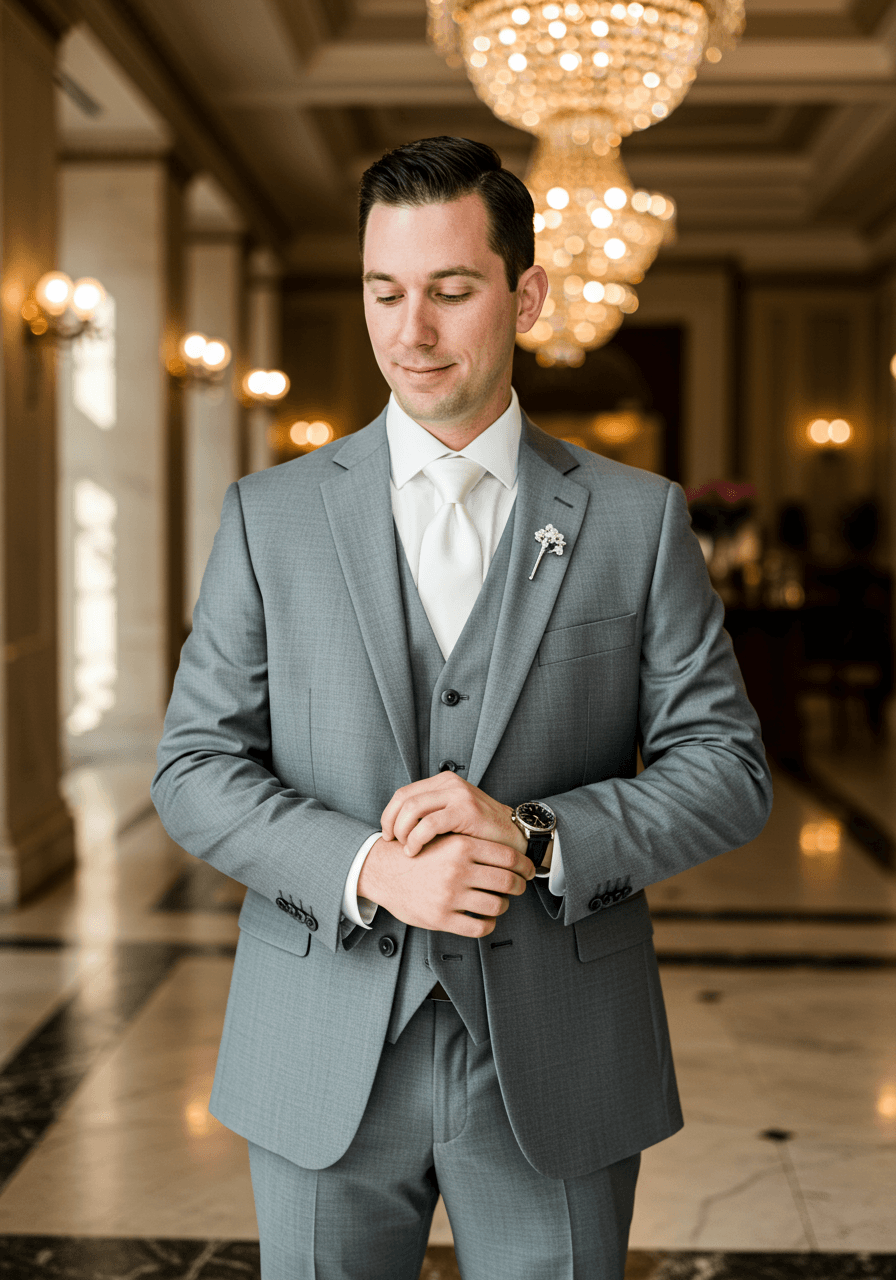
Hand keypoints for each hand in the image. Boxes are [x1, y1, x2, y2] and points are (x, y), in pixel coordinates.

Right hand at [357, 832, 533, 937]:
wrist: (382, 871)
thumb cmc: (417, 854)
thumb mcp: (442, 838)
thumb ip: (470, 843)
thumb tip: (505, 850)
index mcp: (461, 846)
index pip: (507, 857)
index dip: (525, 865)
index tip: (529, 870)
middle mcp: (458, 870)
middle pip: (508, 881)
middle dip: (519, 886)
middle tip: (520, 887)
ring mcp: (450, 895)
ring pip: (497, 905)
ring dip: (503, 905)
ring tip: (499, 902)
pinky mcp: (441, 918)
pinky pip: (479, 927)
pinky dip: (488, 924)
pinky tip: (484, 919)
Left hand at [381, 771, 528, 858]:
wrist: (514, 837)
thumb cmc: (480, 833)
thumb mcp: (451, 816)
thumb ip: (429, 814)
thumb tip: (395, 828)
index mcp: (443, 782)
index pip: (403, 793)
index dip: (389, 815)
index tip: (387, 835)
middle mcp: (449, 783)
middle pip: (404, 799)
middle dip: (391, 823)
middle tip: (392, 843)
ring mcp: (458, 794)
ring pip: (412, 809)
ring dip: (402, 832)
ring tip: (407, 849)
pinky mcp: (465, 810)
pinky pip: (429, 823)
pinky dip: (416, 838)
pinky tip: (416, 850)